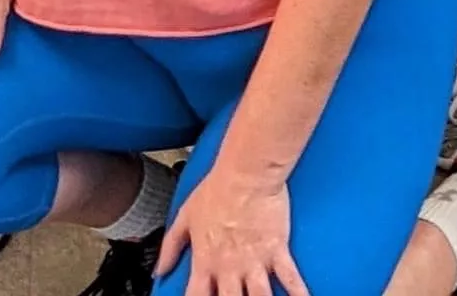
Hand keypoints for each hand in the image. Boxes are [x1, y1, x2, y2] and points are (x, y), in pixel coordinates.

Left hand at [157, 169, 307, 295]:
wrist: (246, 172)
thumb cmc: (217, 189)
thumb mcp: (185, 216)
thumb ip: (171, 246)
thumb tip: (158, 270)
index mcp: (206, 261)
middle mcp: (229, 268)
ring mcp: (255, 262)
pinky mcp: (277, 252)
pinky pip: (290, 280)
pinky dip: (298, 294)